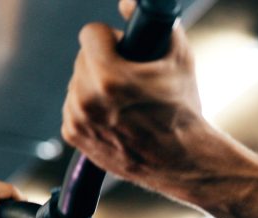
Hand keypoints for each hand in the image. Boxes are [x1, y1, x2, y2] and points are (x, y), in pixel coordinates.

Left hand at [61, 6, 204, 190]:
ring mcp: (78, 119)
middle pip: (83, 59)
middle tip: (131, 80)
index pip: (90, 34)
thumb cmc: (184, 113)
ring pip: (77, 83)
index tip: (125, 51)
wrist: (183, 161)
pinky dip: (91, 109)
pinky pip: (73, 107)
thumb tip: (128, 5)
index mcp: (109, 77)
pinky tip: (116, 119)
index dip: (112, 39)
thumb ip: (157, 23)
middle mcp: (87, 99)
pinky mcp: (74, 136)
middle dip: (105, 63)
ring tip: (125, 103)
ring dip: (95, 86)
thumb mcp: (180, 60)